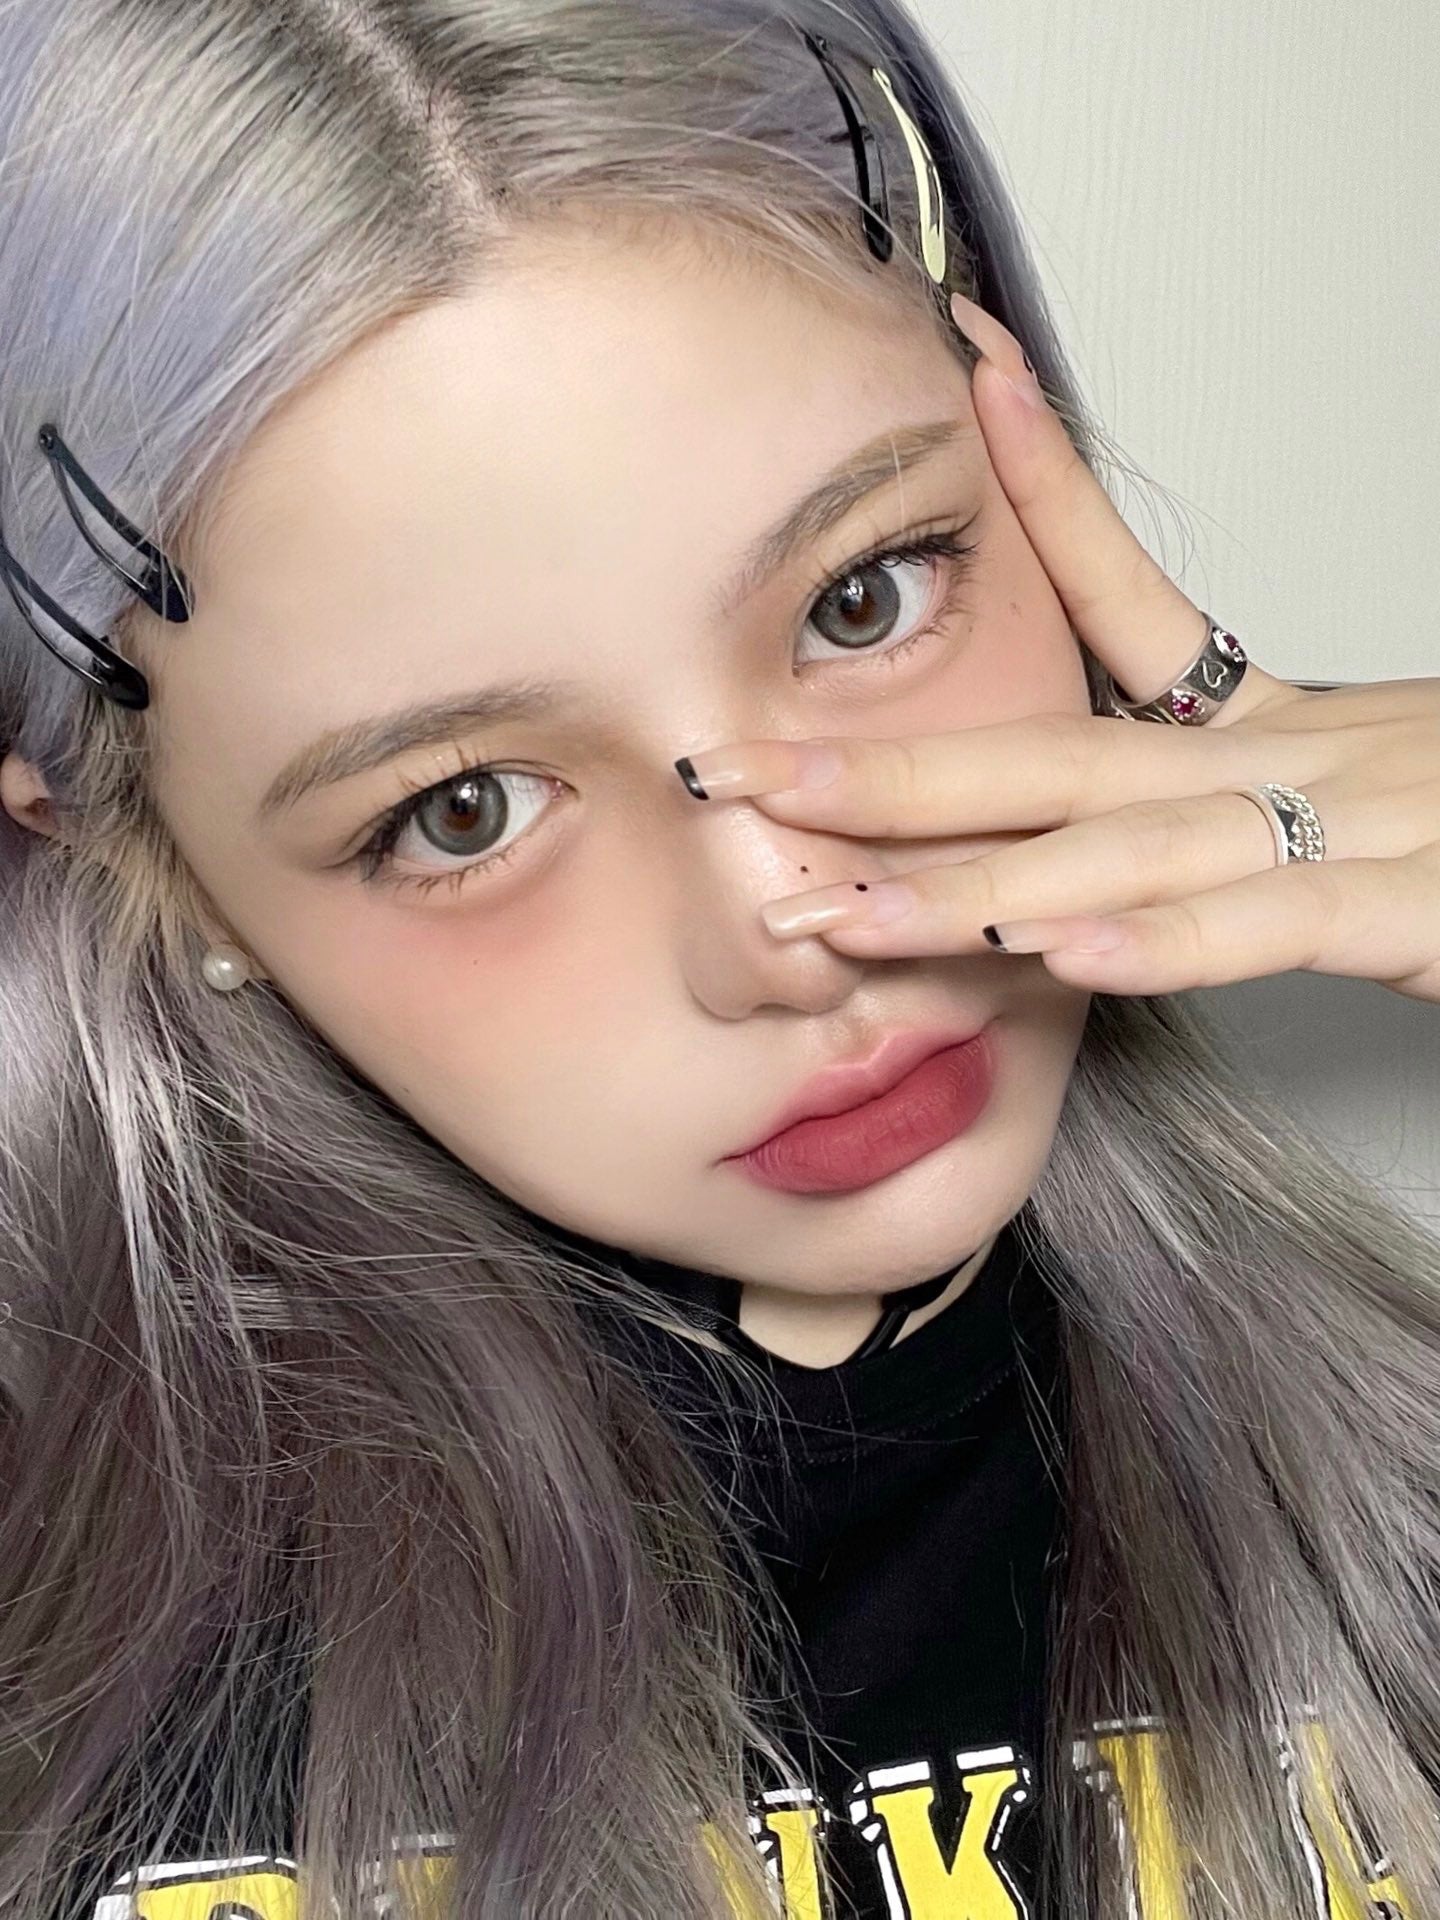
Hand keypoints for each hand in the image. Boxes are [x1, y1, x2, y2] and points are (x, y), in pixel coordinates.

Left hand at [672, 293, 1439, 1004]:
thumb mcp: (1353, 791)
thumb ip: (1217, 828)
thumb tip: (1092, 873)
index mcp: (1279, 729)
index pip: (1134, 601)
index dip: (1045, 492)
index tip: (962, 384)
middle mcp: (1303, 755)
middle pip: (1065, 752)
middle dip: (888, 773)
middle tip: (737, 776)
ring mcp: (1363, 820)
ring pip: (1140, 845)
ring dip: (978, 878)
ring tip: (835, 904)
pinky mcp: (1426, 904)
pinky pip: (1284, 919)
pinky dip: (1177, 935)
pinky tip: (1067, 953)